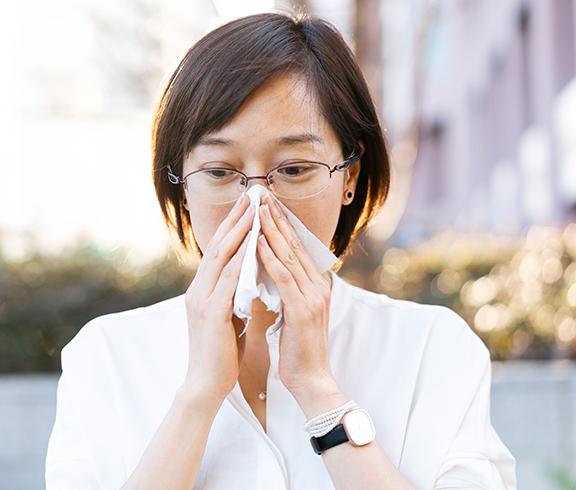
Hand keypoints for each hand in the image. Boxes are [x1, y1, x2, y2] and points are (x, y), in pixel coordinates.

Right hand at [183, 195, 252, 403]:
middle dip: (236, 219)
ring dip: (239, 233)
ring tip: (254, 212)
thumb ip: (234, 295)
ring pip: (221, 258)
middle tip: (252, 196)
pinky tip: (252, 246)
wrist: (206, 384)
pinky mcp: (211, 313)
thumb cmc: (221, 353)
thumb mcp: (228, 316)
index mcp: (203, 290)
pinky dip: (240, 261)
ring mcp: (202, 300)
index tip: (248, 205)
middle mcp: (198, 289)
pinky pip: (227, 281)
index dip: (233, 226)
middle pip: (218, 246)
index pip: (218, 250)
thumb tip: (249, 277)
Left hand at [256, 194, 336, 401]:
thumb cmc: (298, 349)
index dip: (281, 224)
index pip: (296, 248)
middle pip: (294, 244)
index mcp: (315, 285)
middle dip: (276, 218)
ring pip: (289, 255)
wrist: (310, 379)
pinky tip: (258, 241)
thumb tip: (272, 272)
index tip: (266, 205)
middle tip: (261, 195)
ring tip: (258, 208)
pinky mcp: (302, 308)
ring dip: (272, 229)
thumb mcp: (294, 313)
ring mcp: (312, 296)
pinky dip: (270, 257)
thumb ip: (288, 291)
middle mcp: (317, 285)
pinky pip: (284, 276)